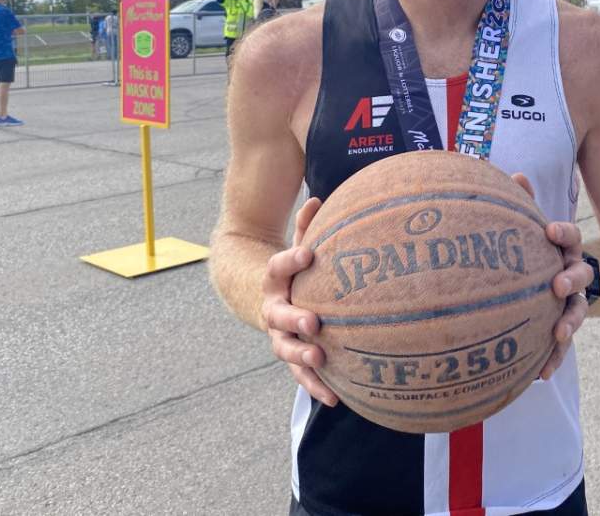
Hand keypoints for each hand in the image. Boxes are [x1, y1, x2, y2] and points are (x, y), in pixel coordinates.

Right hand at [260, 196, 337, 406]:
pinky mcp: (292, 359)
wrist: (265, 298)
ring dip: (302, 356)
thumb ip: (306, 229)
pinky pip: (301, 376)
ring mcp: (280, 336)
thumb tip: (320, 200)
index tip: (307, 253)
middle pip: (279, 315)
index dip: (291, 259)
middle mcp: (273, 309)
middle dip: (295, 319)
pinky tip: (335, 399)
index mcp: (275, 280)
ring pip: (285, 349)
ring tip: (320, 359)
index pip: (277, 266)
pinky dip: (315, 387)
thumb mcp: (298, 245)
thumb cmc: (295, 269)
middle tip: (313, 321)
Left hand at [511, 173, 589, 381]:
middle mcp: (575, 275)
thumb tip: (514, 174)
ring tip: (558, 334)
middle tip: (557, 284)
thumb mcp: (532, 226)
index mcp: (567, 249)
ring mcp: (572, 302)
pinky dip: (553, 358)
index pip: (571, 237)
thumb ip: (524, 202)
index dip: (564, 233)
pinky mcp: (563, 326)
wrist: (568, 279)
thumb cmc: (538, 249)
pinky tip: (541, 375)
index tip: (550, 230)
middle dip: (571, 280)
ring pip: (577, 312)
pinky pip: (560, 344)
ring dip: (569, 322)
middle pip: (581, 277)